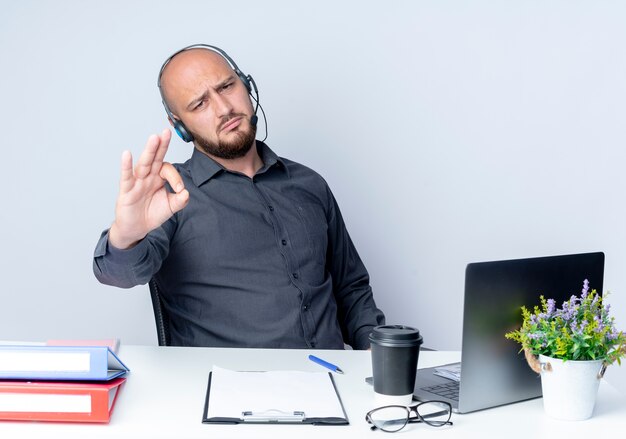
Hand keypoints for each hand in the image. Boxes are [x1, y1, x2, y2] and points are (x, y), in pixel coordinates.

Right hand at [108, 129, 188, 248]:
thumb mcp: (170, 207)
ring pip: (143, 164)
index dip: (175, 177)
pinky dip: (126, 166)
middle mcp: (148, 176)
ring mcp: (136, 182)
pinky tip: (127, 154)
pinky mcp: (126, 191)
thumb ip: (180, 200)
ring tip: (154, 138)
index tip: (179, 189)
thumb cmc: (152, 214)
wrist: (136, 228)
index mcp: (158, 178)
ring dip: (149, 151)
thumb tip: (186, 193)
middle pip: (155, 158)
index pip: (168, 169)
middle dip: (161, 145)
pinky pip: (126, 176)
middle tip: (166, 132)